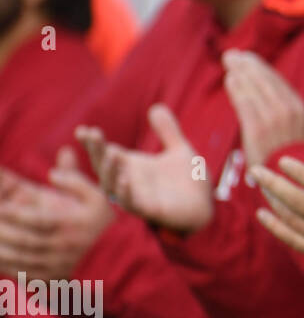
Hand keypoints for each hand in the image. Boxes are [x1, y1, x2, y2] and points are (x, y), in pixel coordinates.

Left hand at [0, 148, 113, 281]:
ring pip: (21, 259)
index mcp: (71, 225)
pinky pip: (25, 275)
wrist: (122, 261)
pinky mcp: (52, 279)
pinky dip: (8, 268)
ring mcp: (56, 265)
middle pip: (24, 241)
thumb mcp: (99, 199)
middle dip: (2, 232)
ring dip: (1, 251)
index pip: (37, 220)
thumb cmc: (106, 227)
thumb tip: (52, 173)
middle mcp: (61, 247)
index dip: (15, 214)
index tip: (1, 207)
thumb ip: (76, 182)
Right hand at [78, 105, 212, 233]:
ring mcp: (137, 196)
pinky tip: (125, 179)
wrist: (206, 204)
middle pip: (104, 166)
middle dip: (96, 151)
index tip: (82, 130)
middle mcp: (129, 181)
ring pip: (112, 186)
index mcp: (132, 166)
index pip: (106, 152)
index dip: (93, 143)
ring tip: (111, 152)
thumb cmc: (189, 179)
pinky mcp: (150, 210)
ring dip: (110, 170)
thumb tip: (157, 107)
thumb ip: (168, 130)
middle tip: (93, 134)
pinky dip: (126, 193)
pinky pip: (132, 203)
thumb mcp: (180, 150)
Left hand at [223, 50, 303, 166]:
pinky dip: (237, 90)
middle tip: (232, 54)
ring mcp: (274, 120)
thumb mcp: (301, 134)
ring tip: (228, 60)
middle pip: (265, 80)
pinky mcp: (258, 130)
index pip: (277, 82)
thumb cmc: (296, 161)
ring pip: (254, 88)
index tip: (248, 59)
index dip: (261, 68)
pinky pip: (246, 104)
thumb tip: (280, 102)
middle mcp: (289, 111)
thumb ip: (291, 116)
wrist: (296, 183)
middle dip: (248, 64)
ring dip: (240, 71)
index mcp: (300, 110)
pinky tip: (229, 79)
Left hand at [249, 142, 303, 286]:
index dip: (300, 173)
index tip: (283, 161)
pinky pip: (293, 240)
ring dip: (272, 201)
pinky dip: (275, 228)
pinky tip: (262, 214)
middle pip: (298, 202)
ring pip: (292, 219)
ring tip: (259, 185)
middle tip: (256, 169)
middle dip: (274, 184)